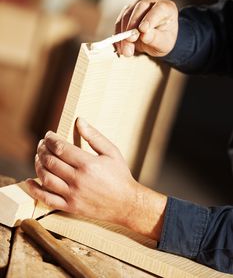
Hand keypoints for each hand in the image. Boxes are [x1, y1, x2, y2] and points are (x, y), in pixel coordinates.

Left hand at [27, 118, 166, 240]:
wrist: (126, 204)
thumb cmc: (120, 176)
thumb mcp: (111, 152)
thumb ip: (94, 136)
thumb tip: (80, 120)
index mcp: (88, 164)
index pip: (60, 148)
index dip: (50, 139)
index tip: (48, 134)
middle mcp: (77, 179)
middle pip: (50, 161)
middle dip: (42, 149)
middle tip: (42, 144)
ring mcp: (72, 194)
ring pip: (45, 178)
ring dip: (38, 164)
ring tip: (39, 157)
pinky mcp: (70, 207)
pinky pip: (46, 199)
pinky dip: (34, 190)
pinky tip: (29, 181)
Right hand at [115, 0, 177, 56]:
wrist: (155, 41)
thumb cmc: (163, 40)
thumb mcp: (164, 44)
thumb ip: (156, 39)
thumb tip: (144, 35)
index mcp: (167, 8)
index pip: (159, 9)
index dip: (150, 18)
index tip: (143, 30)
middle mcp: (152, 3)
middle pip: (139, 9)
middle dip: (133, 27)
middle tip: (130, 41)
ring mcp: (137, 6)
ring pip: (126, 15)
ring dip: (124, 34)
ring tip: (126, 51)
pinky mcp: (127, 13)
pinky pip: (119, 22)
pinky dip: (118, 35)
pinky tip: (120, 48)